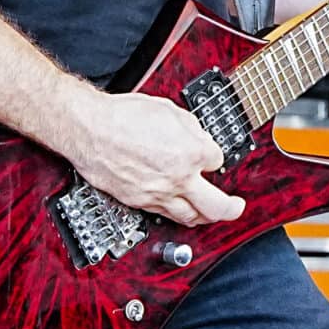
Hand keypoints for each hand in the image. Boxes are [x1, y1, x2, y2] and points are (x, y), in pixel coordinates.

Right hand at [65, 91, 243, 227]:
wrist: (90, 130)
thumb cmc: (123, 116)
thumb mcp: (169, 110)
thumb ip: (191, 128)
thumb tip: (199, 138)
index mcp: (191, 151)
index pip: (217, 160)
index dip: (214, 155)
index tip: (210, 154)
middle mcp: (178, 177)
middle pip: (217, 205)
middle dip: (232, 208)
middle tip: (238, 206)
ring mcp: (158, 193)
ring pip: (190, 217)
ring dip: (205, 217)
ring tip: (211, 214)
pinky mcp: (138, 201)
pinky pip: (165, 215)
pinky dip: (177, 215)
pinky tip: (180, 211)